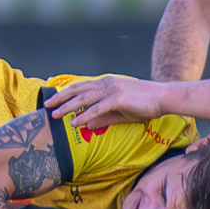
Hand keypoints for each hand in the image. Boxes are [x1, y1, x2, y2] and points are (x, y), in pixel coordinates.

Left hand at [46, 75, 164, 130]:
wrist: (163, 98)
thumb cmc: (144, 104)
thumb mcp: (119, 113)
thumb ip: (102, 117)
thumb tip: (86, 124)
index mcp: (106, 84)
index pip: (81, 88)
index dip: (65, 94)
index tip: (53, 101)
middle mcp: (106, 84)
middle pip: (77, 91)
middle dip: (60, 98)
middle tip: (47, 107)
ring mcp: (112, 90)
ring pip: (84, 99)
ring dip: (68, 107)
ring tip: (56, 116)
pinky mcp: (118, 98)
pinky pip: (97, 108)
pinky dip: (85, 115)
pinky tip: (75, 123)